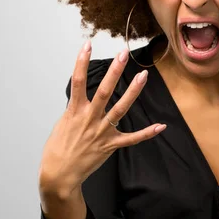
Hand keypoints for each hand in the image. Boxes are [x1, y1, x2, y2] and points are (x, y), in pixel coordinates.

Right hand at [38, 42, 165, 196]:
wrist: (59, 174)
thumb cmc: (58, 148)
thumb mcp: (62, 123)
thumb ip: (76, 108)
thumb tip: (83, 97)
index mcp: (74, 111)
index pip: (77, 81)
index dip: (81, 61)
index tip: (88, 44)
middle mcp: (89, 119)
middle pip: (104, 91)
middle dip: (114, 71)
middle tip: (123, 53)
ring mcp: (101, 132)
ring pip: (120, 109)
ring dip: (133, 92)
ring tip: (143, 76)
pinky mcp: (110, 145)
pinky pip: (131, 138)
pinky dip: (147, 133)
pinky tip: (160, 126)